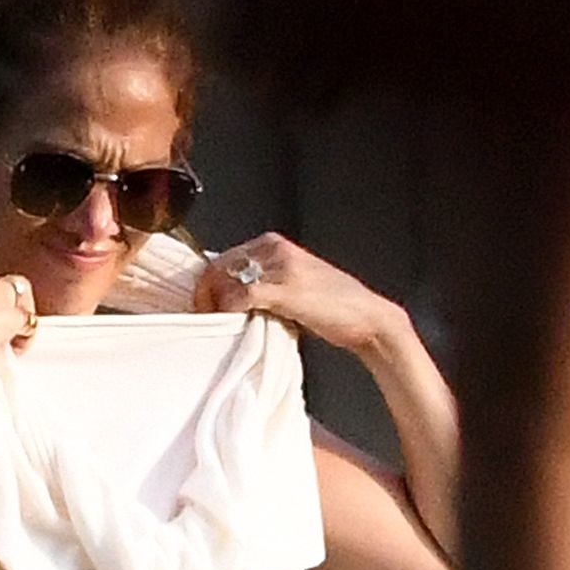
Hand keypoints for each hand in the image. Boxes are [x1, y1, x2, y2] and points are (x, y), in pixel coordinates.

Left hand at [194, 233, 398, 355]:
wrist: (366, 318)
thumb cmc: (330, 307)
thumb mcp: (290, 285)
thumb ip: (263, 284)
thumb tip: (229, 298)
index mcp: (273, 243)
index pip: (223, 257)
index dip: (206, 285)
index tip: (204, 308)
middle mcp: (275, 247)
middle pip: (219, 266)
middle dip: (204, 295)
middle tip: (203, 320)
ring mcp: (281, 266)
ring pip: (226, 279)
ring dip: (213, 305)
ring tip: (214, 326)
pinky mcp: (287, 288)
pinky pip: (242, 296)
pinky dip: (229, 311)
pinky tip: (230, 324)